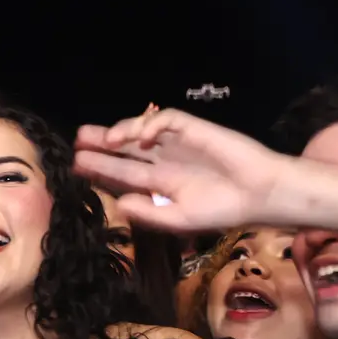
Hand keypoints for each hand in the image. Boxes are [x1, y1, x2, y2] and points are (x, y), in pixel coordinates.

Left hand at [73, 109, 289, 233]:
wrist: (260, 194)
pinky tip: (139, 137)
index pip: (123, 173)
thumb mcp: (179, 219)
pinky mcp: (194, 129)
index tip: (77, 167)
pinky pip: (167, 120)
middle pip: (126, 148)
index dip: (101, 169)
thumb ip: (148, 212)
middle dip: (102, 144)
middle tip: (77, 142)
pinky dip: (150, 124)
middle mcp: (165, 160)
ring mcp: (178, 143)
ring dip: (121, 132)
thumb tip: (117, 203)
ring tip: (103, 140)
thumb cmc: (224, 210)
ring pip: (141, 130)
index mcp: (161, 183)